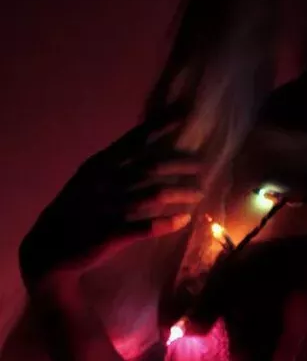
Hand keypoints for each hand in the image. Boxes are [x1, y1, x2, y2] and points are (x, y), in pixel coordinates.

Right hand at [19, 103, 202, 288]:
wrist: (49, 247)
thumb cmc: (76, 208)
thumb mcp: (88, 178)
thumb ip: (115, 163)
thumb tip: (148, 145)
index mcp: (99, 165)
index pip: (134, 140)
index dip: (160, 126)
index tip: (184, 113)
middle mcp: (104, 183)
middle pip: (150, 167)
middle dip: (180, 164)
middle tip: (203, 165)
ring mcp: (107, 208)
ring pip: (153, 196)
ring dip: (181, 193)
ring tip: (200, 193)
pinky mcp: (110, 234)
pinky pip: (146, 227)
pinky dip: (167, 223)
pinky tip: (184, 219)